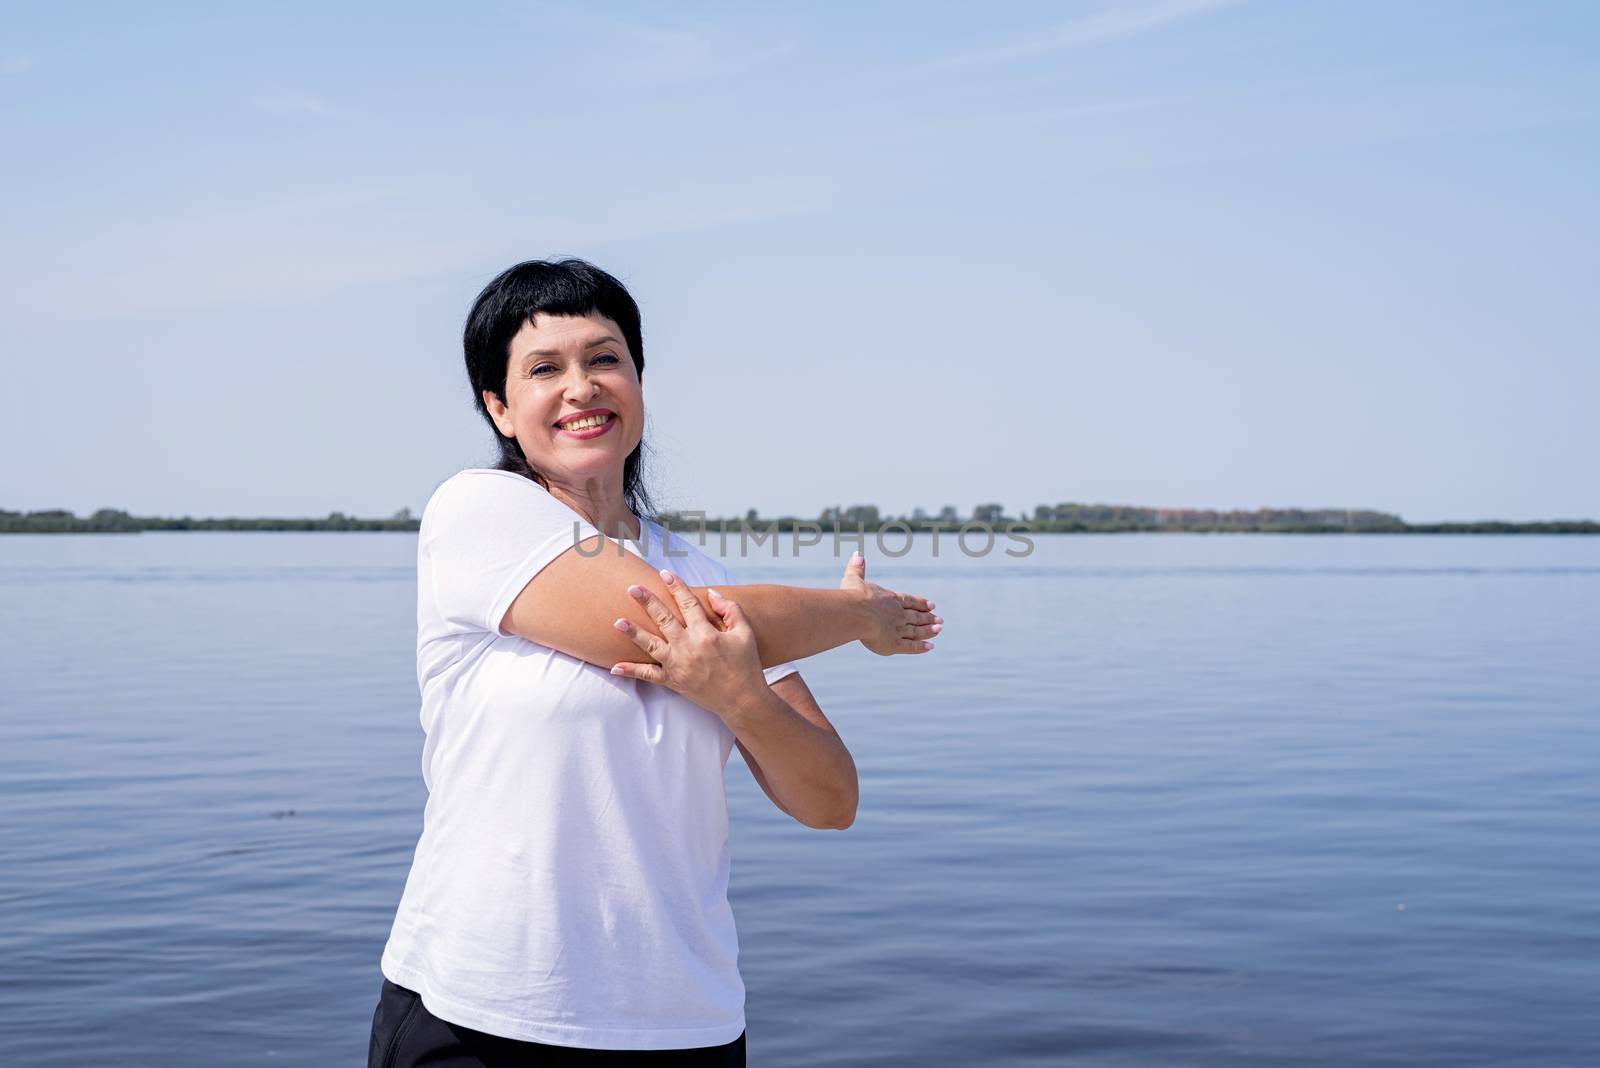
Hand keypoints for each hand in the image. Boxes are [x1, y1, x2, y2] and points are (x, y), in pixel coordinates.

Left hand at [609, 570, 765, 718]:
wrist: (743, 701)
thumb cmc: (746, 665)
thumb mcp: (745, 633)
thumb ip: (730, 609)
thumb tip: (710, 592)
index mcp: (707, 634)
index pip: (688, 604)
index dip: (677, 587)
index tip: (665, 574)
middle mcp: (689, 648)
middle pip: (664, 620)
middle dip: (648, 602)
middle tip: (632, 588)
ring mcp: (678, 666)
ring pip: (650, 645)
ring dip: (633, 633)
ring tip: (617, 622)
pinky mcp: (673, 682)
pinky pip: (648, 676)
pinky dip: (631, 671)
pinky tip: (615, 667)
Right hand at [839, 551, 942, 655]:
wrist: (856, 614)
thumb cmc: (853, 597)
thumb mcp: (854, 580)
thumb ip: (857, 569)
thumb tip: (857, 554)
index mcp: (891, 599)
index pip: (909, 601)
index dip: (921, 603)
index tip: (932, 605)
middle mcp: (898, 614)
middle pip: (916, 616)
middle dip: (928, 618)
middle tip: (940, 620)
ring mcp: (898, 629)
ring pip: (917, 630)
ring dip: (928, 630)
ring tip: (939, 630)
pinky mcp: (894, 644)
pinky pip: (911, 646)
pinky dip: (921, 647)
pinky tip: (931, 647)